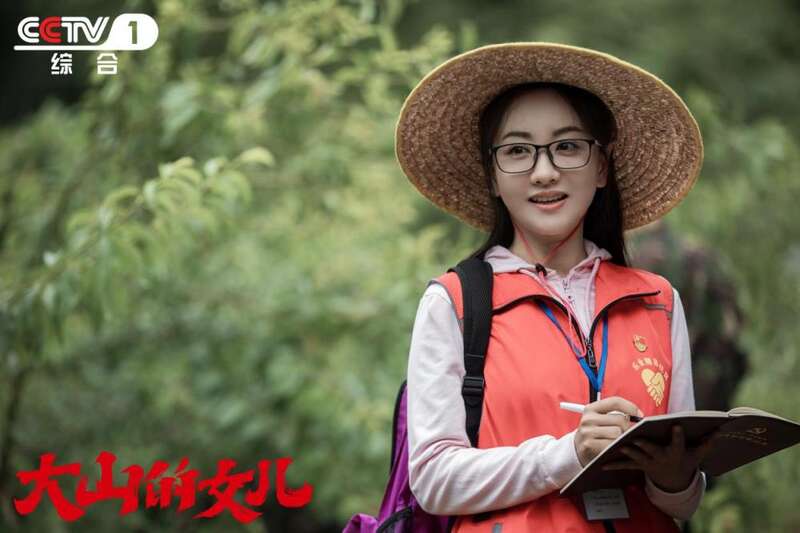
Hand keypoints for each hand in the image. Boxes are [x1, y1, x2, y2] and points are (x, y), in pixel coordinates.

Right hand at [573, 396, 642, 466]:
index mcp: (591, 408)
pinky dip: (616, 447)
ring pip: (618, 433)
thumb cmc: (597, 433)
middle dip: (627, 428)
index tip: (639, 415)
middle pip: (620, 419)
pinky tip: (613, 449)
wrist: (579, 450)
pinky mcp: (589, 445)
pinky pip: (612, 444)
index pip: (615, 402)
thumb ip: (616, 414)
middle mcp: (588, 419)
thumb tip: (639, 416)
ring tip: (617, 442)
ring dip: (621, 439)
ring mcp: (587, 432)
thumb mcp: (600, 420)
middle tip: (625, 434)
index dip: (630, 407)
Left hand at [602, 425, 717, 491]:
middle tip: (636, 438)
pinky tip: (602, 464)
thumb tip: (721, 430)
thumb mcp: (697, 454)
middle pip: (652, 450)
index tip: (677, 425)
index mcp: (676, 453)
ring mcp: (648, 462)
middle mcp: (661, 458)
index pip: (678, 443)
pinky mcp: (638, 465)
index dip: (678, 435)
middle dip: (644, 444)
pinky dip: (613, 464)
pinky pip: (625, 465)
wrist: (673, 481)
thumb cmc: (685, 461)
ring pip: (636, 456)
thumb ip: (706, 443)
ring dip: (627, 451)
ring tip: (617, 446)